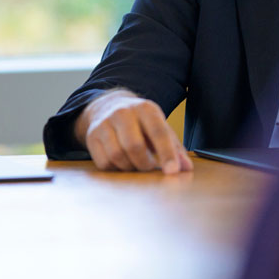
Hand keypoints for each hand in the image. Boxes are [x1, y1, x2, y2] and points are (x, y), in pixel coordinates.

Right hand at [74, 89, 192, 173]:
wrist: (107, 107)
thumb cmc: (141, 123)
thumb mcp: (160, 127)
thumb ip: (175, 148)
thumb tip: (186, 168)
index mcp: (145, 109)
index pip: (158, 132)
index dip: (167, 153)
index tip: (172, 171)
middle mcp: (123, 113)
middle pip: (134, 146)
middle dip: (145, 164)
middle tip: (150, 168)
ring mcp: (104, 124)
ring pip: (117, 156)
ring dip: (130, 167)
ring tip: (136, 163)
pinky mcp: (92, 137)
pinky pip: (104, 162)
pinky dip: (116, 169)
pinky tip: (122, 162)